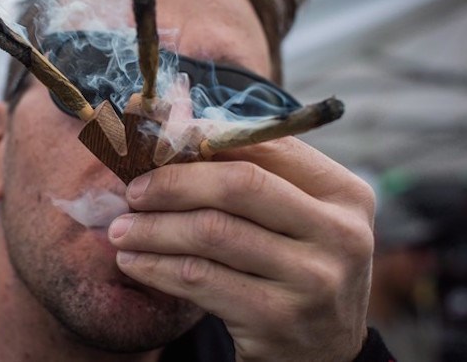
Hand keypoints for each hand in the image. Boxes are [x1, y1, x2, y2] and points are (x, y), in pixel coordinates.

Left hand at [108, 137, 374, 360]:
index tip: (159, 143)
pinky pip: (199, 278)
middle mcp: (340, 233)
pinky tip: (133, 261)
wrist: (321, 353)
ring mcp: (313, 279)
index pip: (268, 146)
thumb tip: (179, 127)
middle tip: (134, 190)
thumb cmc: (295, 269)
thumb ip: (250, 175)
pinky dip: (156, 265)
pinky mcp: (278, 319)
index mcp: (344, 194)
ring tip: (121, 228)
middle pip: (240, 184)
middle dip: (174, 182)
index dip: (206, 138)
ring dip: (153, 227)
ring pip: (212, 232)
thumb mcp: (294, 220)